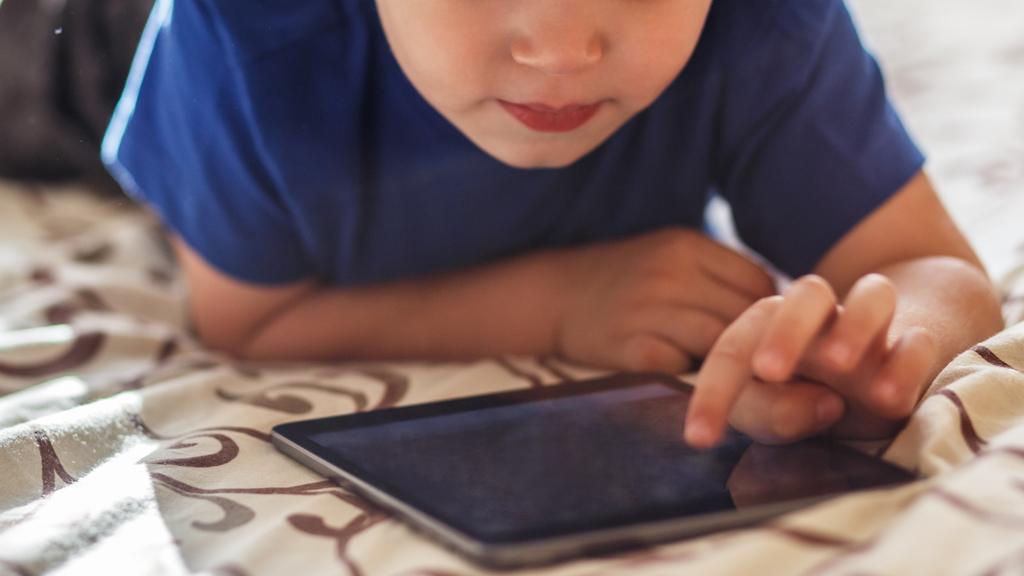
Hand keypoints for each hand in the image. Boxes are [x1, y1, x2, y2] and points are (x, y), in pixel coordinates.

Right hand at [555, 228, 775, 372]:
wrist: (553, 294)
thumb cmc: (625, 280)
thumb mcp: (669, 257)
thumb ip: (718, 275)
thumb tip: (782, 312)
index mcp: (686, 244)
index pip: (758, 283)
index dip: (769, 314)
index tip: (765, 335)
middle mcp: (669, 273)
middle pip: (744, 315)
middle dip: (759, 344)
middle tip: (763, 367)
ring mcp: (647, 310)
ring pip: (720, 345)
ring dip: (731, 366)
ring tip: (733, 379)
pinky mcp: (631, 349)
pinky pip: (684, 371)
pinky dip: (693, 380)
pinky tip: (691, 382)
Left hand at [684, 274, 937, 447]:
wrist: (895, 363)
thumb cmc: (815, 393)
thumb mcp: (776, 413)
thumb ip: (771, 413)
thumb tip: (815, 406)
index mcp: (774, 329)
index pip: (737, 346)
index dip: (714, 391)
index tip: (699, 438)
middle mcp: (825, 321)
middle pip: (806, 294)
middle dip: (785, 330)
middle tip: (768, 370)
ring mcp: (877, 330)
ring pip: (872, 295)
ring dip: (854, 327)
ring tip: (840, 367)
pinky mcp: (921, 347)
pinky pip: (920, 342)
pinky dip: (906, 365)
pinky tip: (888, 399)